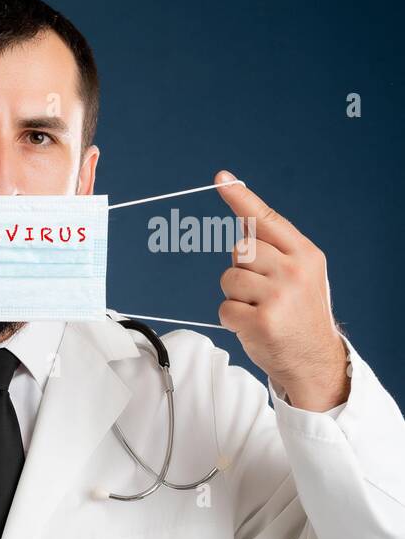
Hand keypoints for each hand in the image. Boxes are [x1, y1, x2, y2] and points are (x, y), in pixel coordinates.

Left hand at [214, 170, 349, 411]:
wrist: (315, 360)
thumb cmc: (300, 314)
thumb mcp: (300, 274)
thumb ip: (274, 249)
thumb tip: (242, 220)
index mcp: (304, 254)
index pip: (267, 219)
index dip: (241, 198)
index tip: (222, 178)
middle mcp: (294, 270)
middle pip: (240, 249)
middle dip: (241, 269)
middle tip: (262, 292)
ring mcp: (279, 296)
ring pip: (228, 278)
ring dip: (235, 296)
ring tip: (259, 309)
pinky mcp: (262, 321)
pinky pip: (224, 308)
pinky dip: (231, 319)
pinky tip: (253, 326)